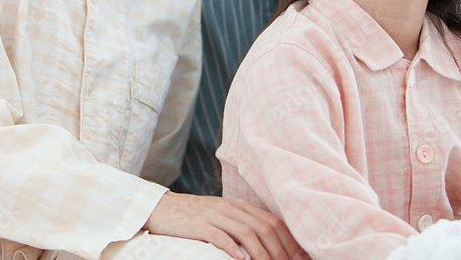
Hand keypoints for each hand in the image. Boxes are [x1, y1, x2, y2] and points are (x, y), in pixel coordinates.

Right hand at [143, 191, 305, 259]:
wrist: (161, 208)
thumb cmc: (194, 217)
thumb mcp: (222, 215)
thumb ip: (242, 224)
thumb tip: (268, 244)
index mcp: (238, 205)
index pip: (271, 221)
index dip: (288, 241)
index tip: (299, 258)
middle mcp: (229, 207)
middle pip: (263, 227)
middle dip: (280, 250)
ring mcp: (214, 215)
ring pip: (246, 232)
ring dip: (262, 254)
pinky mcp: (198, 225)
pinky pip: (219, 236)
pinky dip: (233, 249)